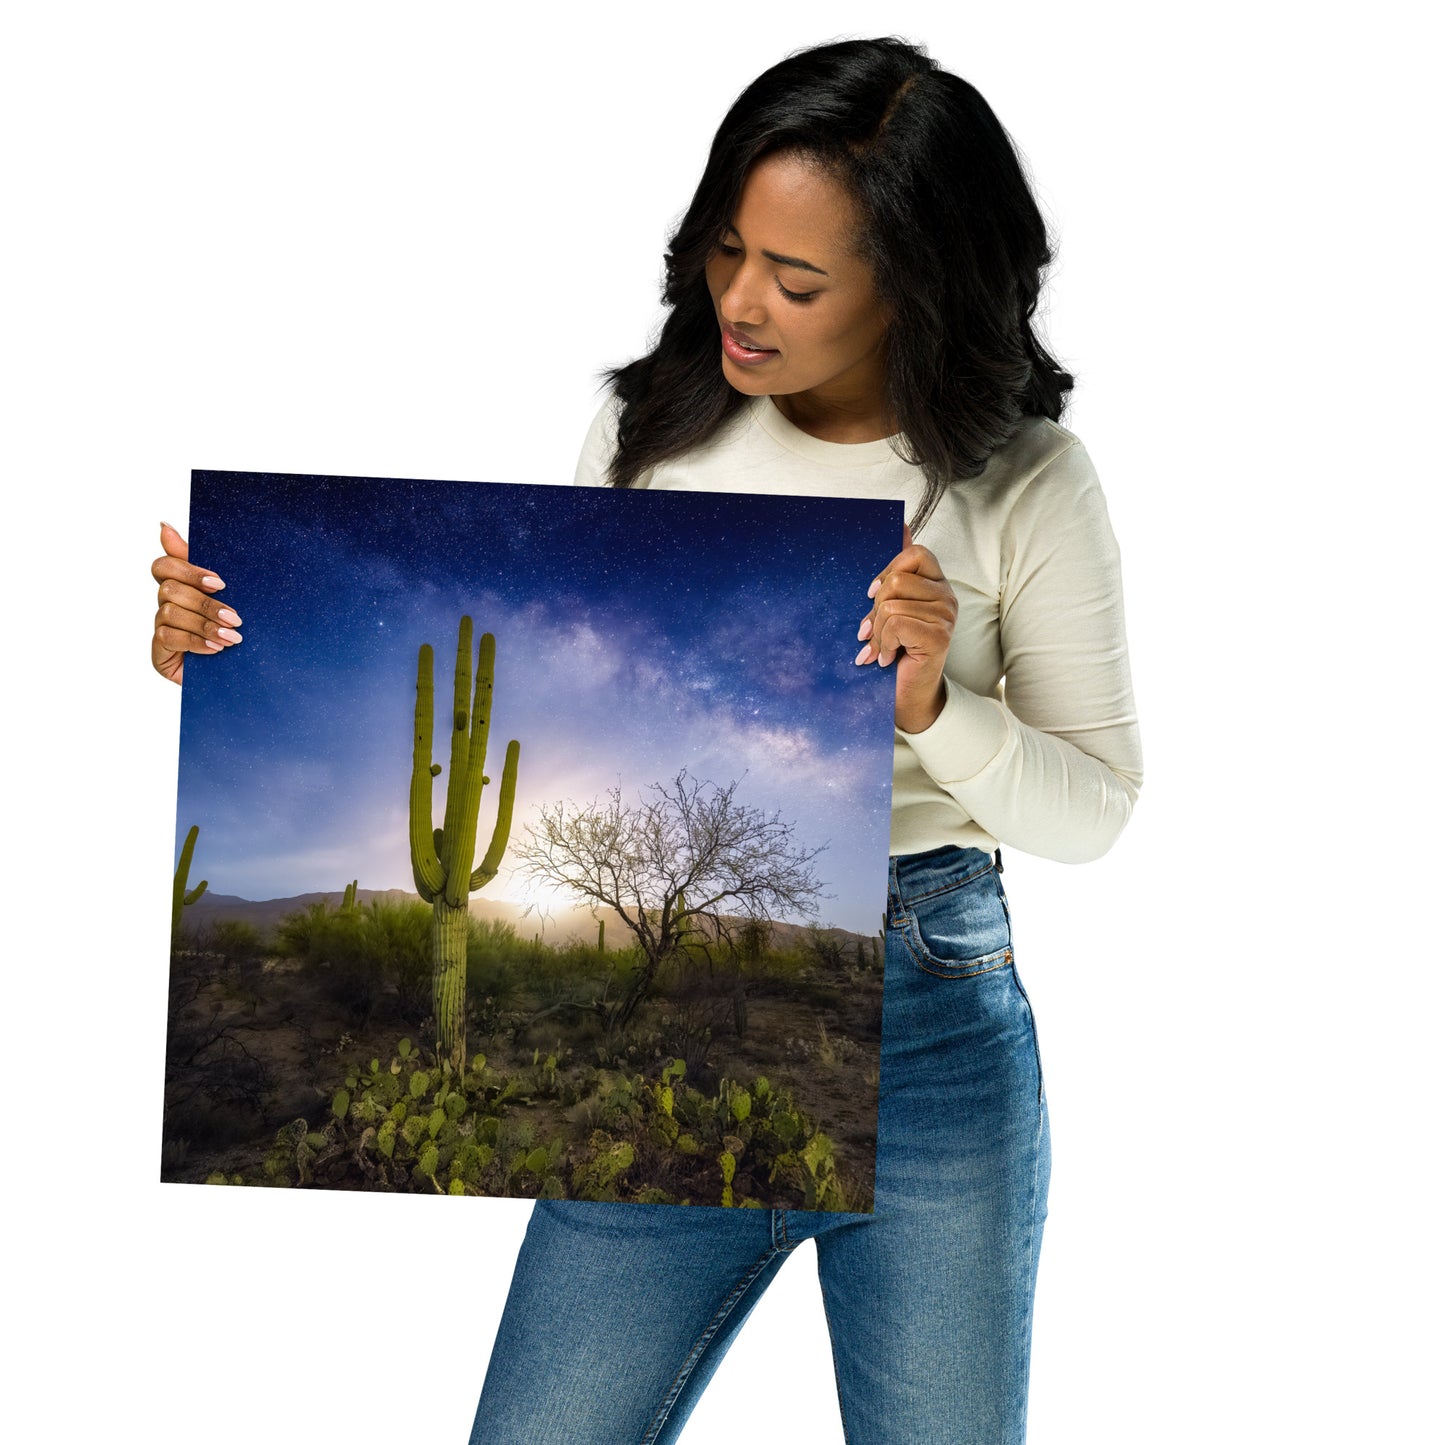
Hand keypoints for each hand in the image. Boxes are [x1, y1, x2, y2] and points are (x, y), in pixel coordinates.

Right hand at [151, 523, 241, 684]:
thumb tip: (164, 525)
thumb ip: (204, 566)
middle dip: (206, 603)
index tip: (220, 583)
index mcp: (181, 586)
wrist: (240, 675)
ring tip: (232, 638)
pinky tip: (216, 650)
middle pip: (170, 589)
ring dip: (205, 625)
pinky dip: (195, 642)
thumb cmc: (234, 631)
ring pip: (170, 613)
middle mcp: (166, 604)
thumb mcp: (230, 597)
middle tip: (236, 618)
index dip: (188, 570)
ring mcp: (161, 627)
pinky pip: (168, 637)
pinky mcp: (159, 651)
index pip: (164, 565)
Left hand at [854, 523, 956, 732]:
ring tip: (880, 648)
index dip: (888, 570)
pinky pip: (896, 623)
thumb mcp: (892, 607)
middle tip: (872, 631)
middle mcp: (947, 596)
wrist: (907, 694)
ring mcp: (946, 616)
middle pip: (897, 580)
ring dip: (877, 632)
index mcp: (936, 584)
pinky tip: (886, 658)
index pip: (915, 553)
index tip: (872, 595)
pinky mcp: (939, 636)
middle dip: (875, 609)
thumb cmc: (897, 650)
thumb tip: (901, 524)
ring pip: (892, 605)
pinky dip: (883, 644)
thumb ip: (898, 570)